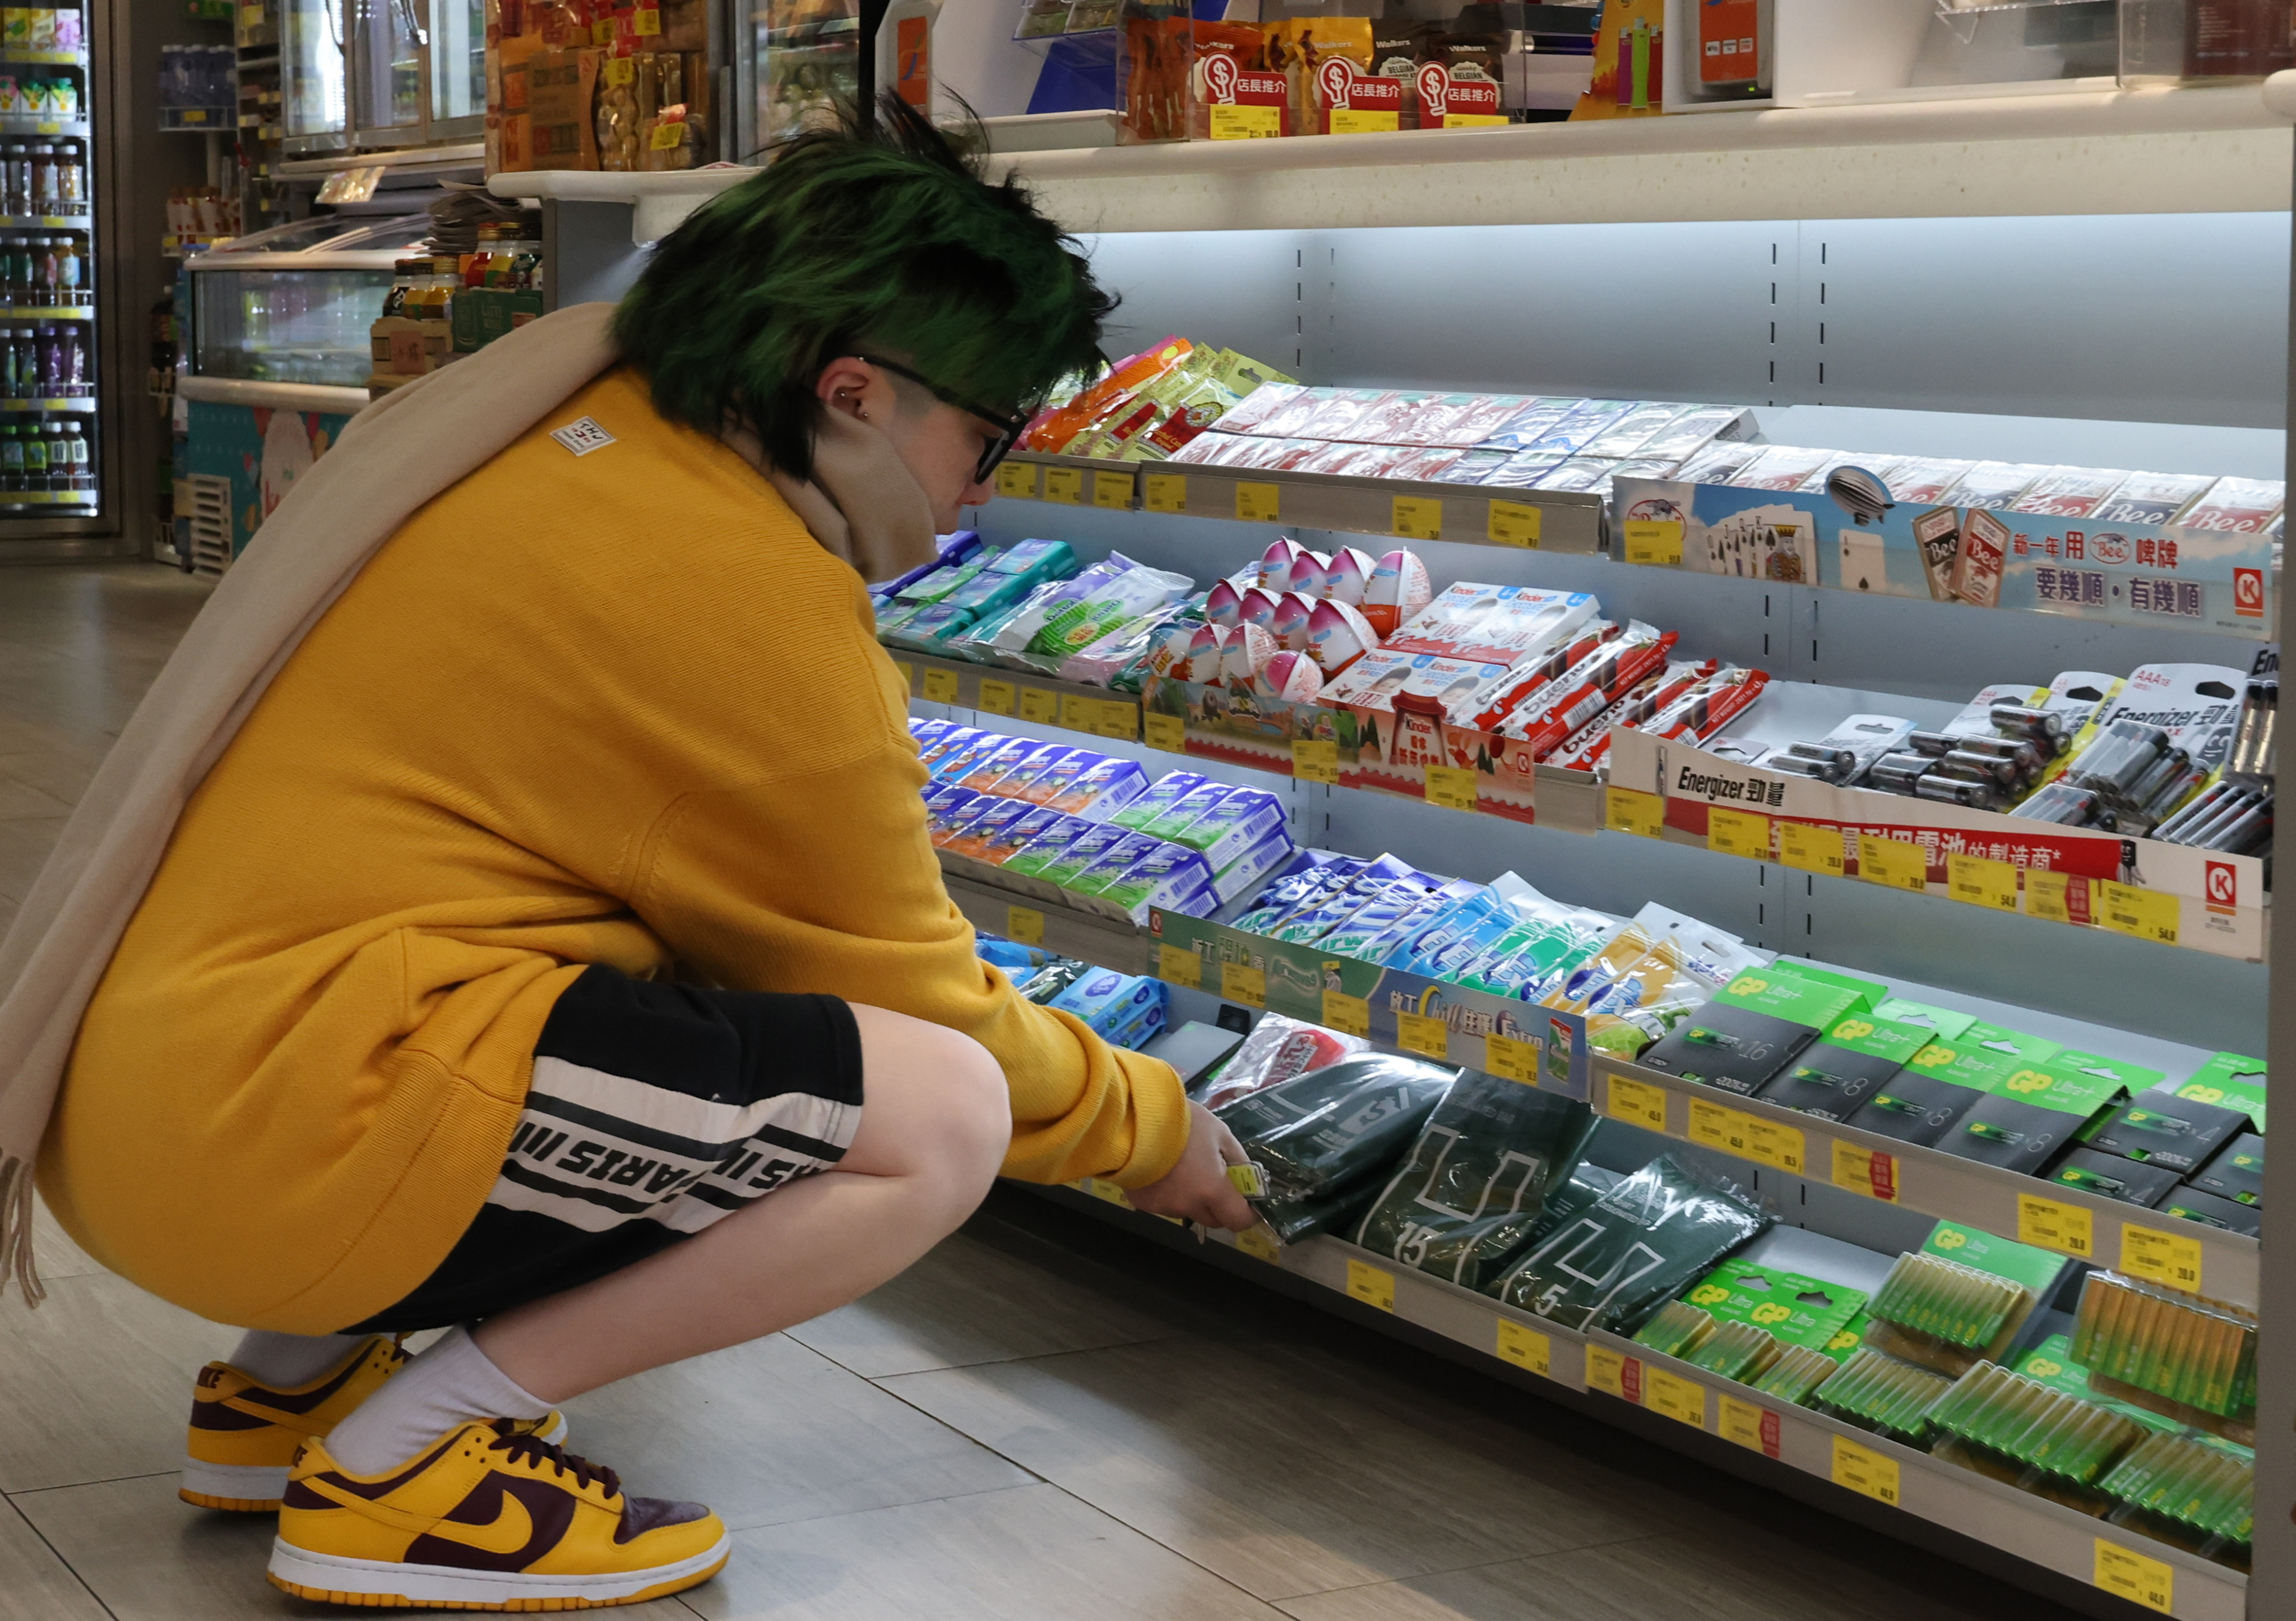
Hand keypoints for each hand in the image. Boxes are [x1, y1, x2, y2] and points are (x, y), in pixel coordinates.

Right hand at [1124, 1101, 1258, 1232]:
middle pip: (1214, 1219)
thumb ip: (1237, 1159)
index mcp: (1211, 1190)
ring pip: (1188, 1211)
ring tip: (1182, 1168)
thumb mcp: (1219, 1132)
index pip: (1238, 1220)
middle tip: (1215, 1178)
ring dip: (1192, 1198)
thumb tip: (1247, 1177)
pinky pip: (1165, 1205)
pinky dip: (1169, 1193)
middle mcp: (1188, 1206)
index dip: (1247, 1213)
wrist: (1132, 1118)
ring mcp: (1163, 1208)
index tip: (1247, 1201)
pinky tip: (1161, 1170)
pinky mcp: (1144, 1204)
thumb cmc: (1181, 1122)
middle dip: (1219, 1205)